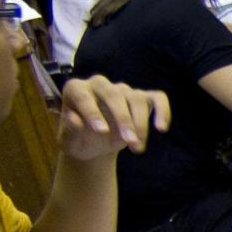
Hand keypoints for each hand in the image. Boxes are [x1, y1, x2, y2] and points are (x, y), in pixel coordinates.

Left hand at [53, 77, 167, 160]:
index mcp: (76, 89)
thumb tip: (74, 119)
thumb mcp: (69, 141)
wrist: (94, 143)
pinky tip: (161, 128)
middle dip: (123, 119)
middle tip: (129, 142)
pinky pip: (157, 98)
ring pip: (136, 98)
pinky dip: (162, 110)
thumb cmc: (79, 139)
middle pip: (114, 95)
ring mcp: (122, 89)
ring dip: (140, 123)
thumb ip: (70, 130)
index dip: (93, 112)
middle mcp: (99, 84)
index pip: (84, 96)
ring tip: (137, 147)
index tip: (102, 131)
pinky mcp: (141, 97)